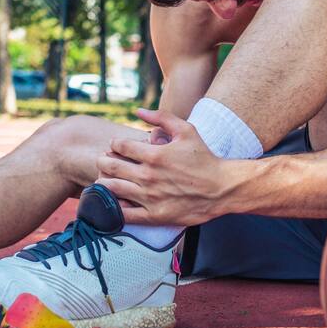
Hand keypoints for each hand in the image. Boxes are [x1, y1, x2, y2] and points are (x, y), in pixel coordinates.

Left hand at [96, 108, 229, 226]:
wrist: (222, 188)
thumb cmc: (204, 157)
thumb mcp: (186, 130)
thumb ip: (161, 117)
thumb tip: (137, 111)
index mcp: (154, 154)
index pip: (118, 146)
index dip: (114, 144)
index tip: (118, 147)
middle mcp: (148, 176)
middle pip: (110, 166)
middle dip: (104, 161)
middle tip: (106, 161)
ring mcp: (150, 197)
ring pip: (112, 189)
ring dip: (105, 182)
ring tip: (108, 179)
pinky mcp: (155, 216)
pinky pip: (124, 214)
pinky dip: (114, 207)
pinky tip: (116, 201)